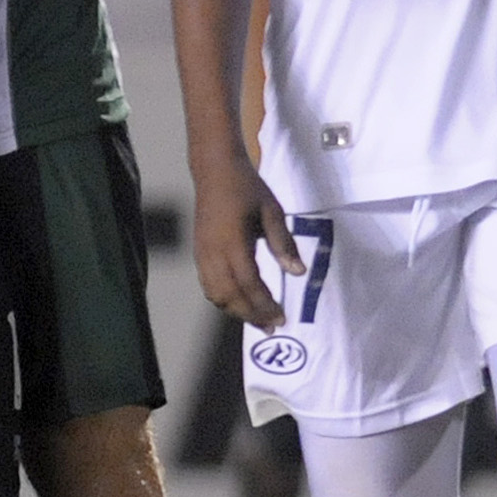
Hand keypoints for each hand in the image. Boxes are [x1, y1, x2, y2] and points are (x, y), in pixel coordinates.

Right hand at [190, 150, 301, 331]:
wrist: (215, 170)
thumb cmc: (246, 187)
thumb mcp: (272, 211)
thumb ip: (283, 243)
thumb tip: (297, 272)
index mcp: (233, 242)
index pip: (249, 284)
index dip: (264, 305)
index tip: (281, 318)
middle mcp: (213, 253)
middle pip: (230, 296)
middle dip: (251, 315)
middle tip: (272, 326)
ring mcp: (202, 254)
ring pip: (216, 295)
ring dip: (236, 311)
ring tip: (257, 319)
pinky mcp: (198, 253)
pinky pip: (208, 285)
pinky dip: (223, 299)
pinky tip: (239, 302)